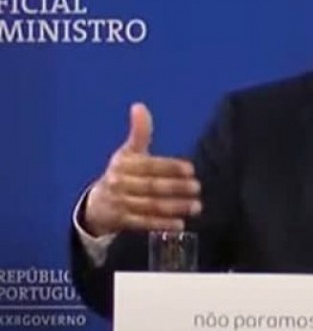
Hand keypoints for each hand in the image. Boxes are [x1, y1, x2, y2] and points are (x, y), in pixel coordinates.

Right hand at [82, 103, 201, 234]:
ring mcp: (120, 203)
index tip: (190, 169)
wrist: (96, 204)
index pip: (149, 165)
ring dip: (174, 207)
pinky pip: (144, 223)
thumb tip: (139, 106)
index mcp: (124, 164)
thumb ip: (139, 133)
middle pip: (151, 186)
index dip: (170, 167)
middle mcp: (120, 183)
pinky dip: (161, 224)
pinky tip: (180, 224)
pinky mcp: (122, 221)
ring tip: (196, 206)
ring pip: (150, 205)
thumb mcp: (128, 153)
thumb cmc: (121, 174)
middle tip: (197, 188)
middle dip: (176, 188)